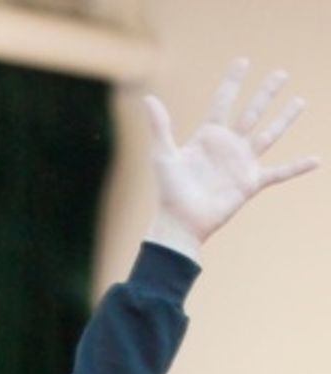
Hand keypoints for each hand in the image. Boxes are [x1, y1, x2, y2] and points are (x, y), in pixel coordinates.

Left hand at [145, 59, 317, 256]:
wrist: (180, 223)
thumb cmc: (169, 191)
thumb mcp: (163, 155)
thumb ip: (160, 127)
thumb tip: (148, 99)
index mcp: (208, 136)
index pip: (223, 102)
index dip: (232, 82)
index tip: (243, 61)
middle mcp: (228, 146)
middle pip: (252, 112)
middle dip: (266, 93)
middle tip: (281, 73)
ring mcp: (241, 163)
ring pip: (269, 135)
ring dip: (285, 118)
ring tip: (300, 100)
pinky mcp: (250, 183)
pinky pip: (279, 173)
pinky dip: (297, 167)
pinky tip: (316, 160)